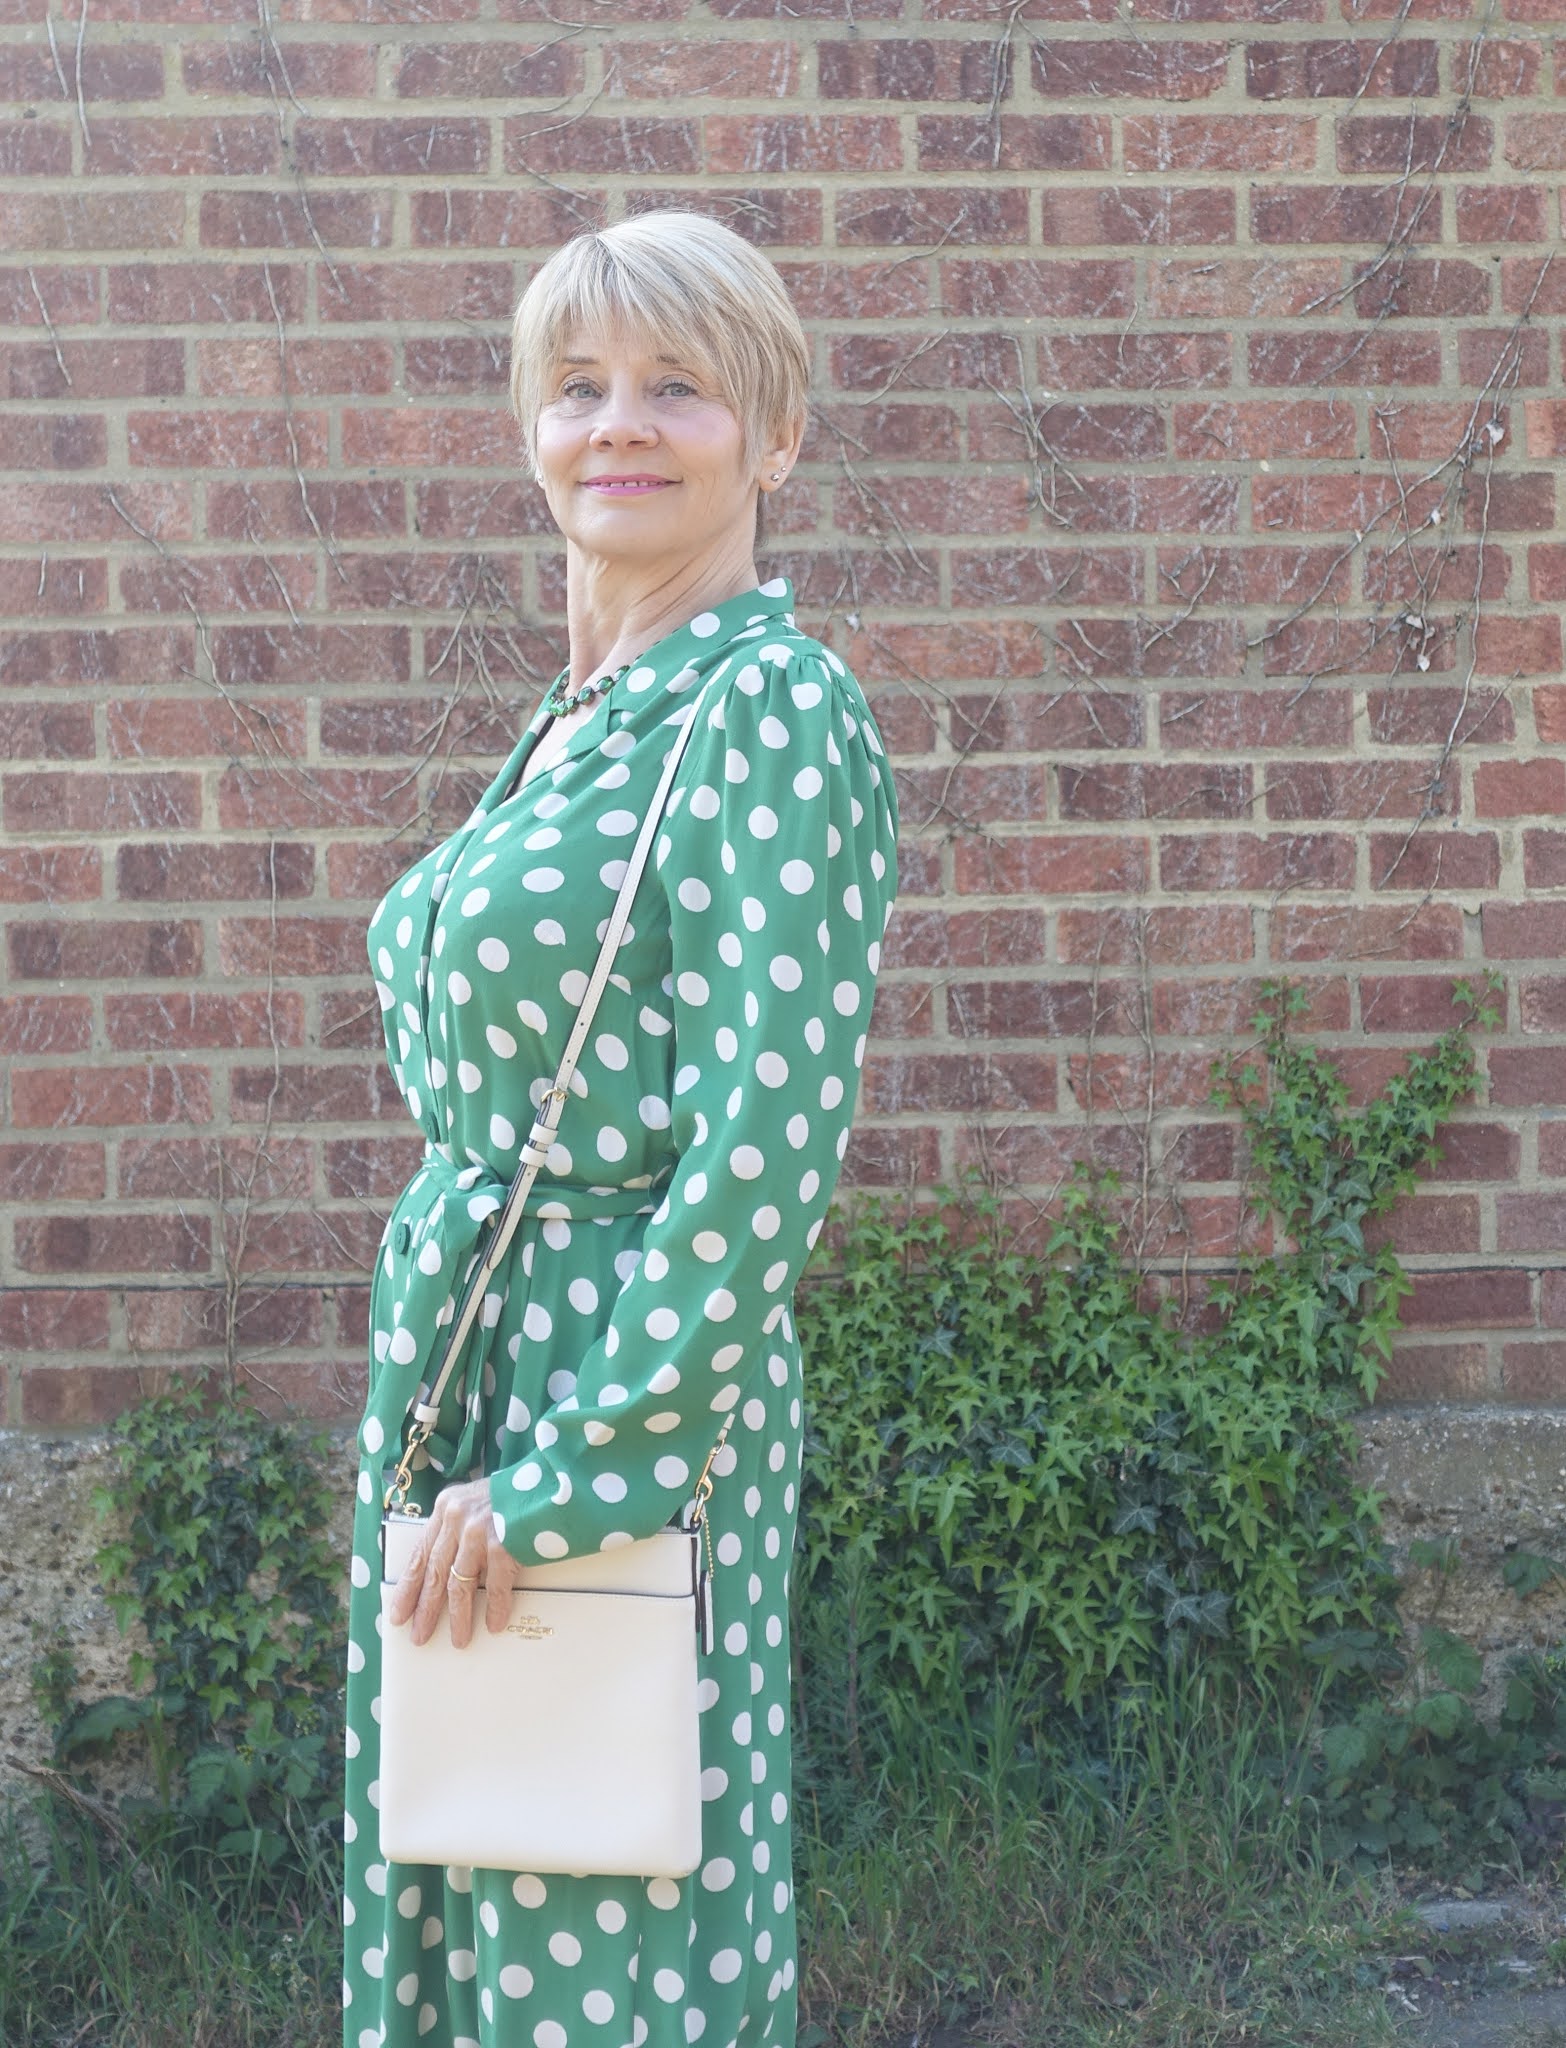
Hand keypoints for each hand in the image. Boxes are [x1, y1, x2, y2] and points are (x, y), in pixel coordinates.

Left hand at [385, 1478, 519, 1648]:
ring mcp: (479, 1533)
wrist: (551, 1482)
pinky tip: (494, 1624)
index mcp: (446, 1508)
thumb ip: (457, 1527)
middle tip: (419, 1636)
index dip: (408, 1588)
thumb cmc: (515, 1494)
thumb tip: (444, 1567)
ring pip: (460, 1585)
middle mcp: (458, 1519)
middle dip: (426, 1610)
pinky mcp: (503, 1546)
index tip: (400, 1612)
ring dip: (458, 1617)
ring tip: (459, 1639)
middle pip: (435, 1574)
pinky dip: (496, 1609)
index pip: (420, 1554)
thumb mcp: (475, 1501)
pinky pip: (497, 1588)